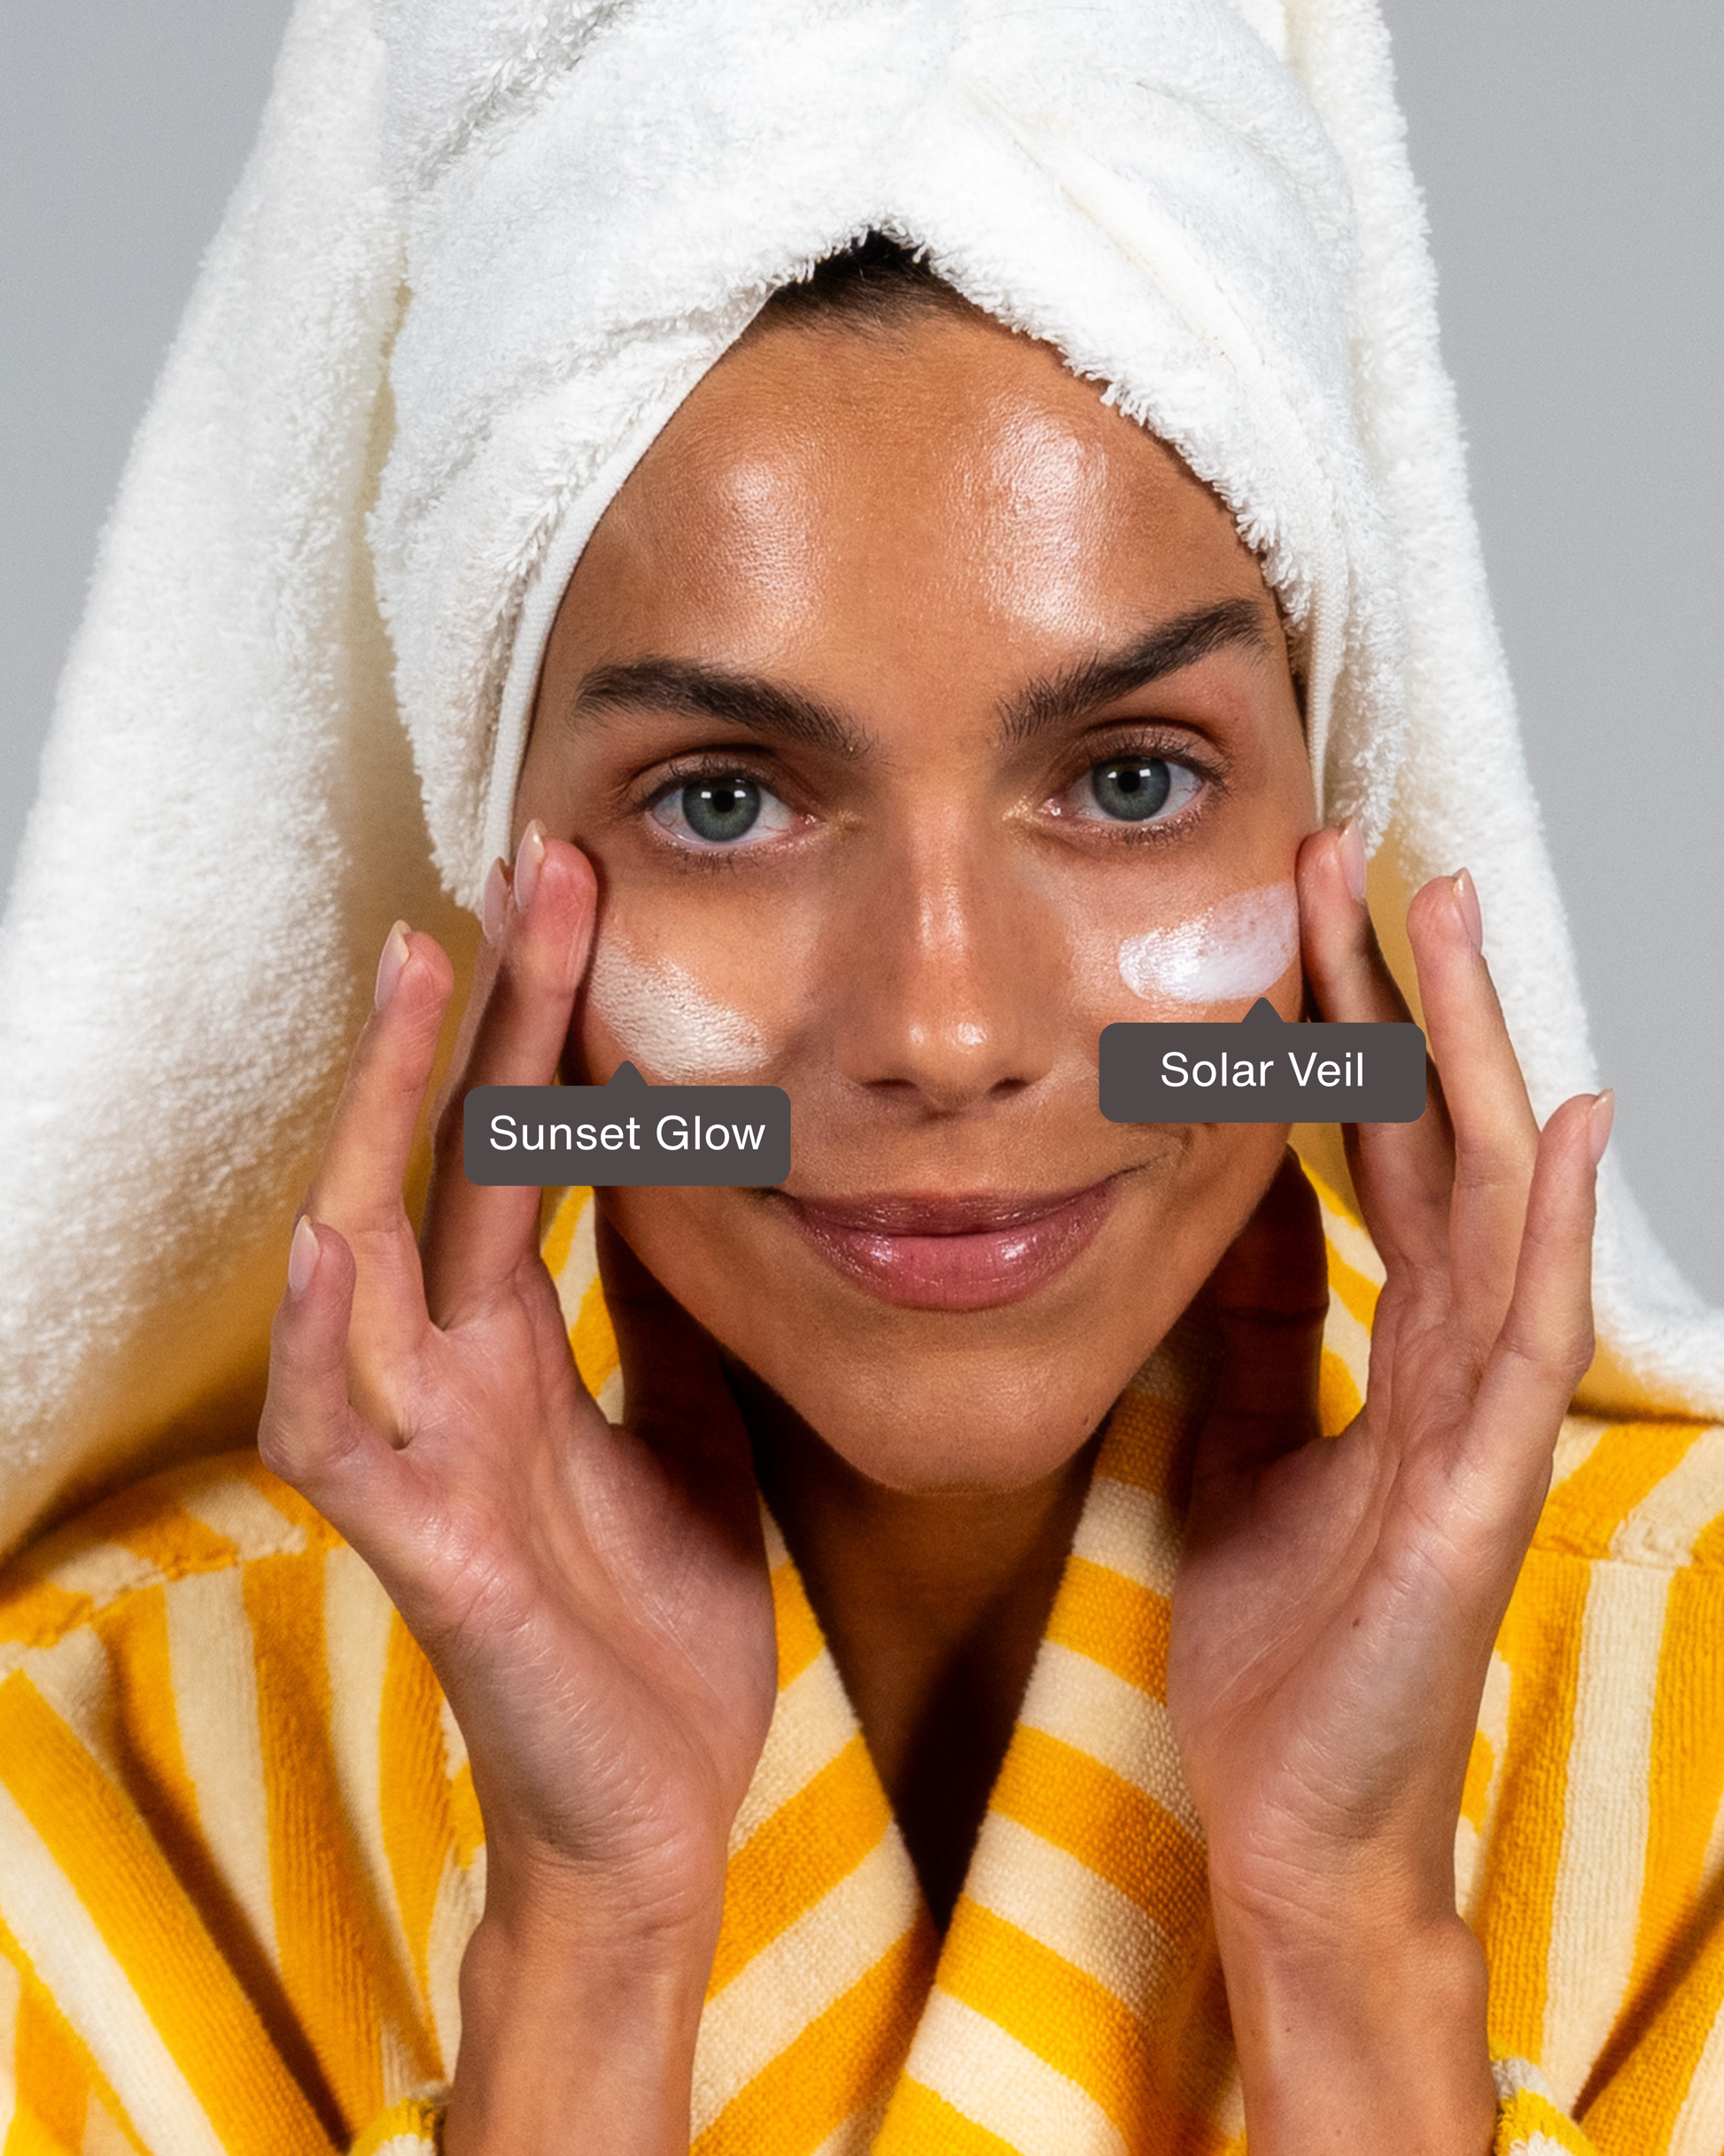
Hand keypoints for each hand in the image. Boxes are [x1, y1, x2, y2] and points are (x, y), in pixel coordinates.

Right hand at [258, 830, 776, 2152]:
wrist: (654, 1811)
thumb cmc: (657, 1623)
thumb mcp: (686, 1428)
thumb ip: (660, 1316)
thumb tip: (689, 1187)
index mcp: (518, 1347)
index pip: (520, 1150)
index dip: (541, 1025)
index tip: (581, 890)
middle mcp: (454, 1376)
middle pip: (447, 1162)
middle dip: (479, 1015)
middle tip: (527, 862)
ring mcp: (428, 1455)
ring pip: (366, 1260)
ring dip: (382, 1119)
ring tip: (414, 975)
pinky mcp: (433, 1551)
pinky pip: (349, 1430)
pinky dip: (332, 1336)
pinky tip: (335, 1241)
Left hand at [1166, 831, 1607, 2152]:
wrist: (1291, 1814)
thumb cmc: (1282, 1642)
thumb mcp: (1242, 1447)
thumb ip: (1260, 1333)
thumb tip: (1237, 1211)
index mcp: (1391, 1351)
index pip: (1375, 1156)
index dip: (1343, 1033)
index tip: (1296, 912)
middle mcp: (1450, 1360)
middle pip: (1434, 1142)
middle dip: (1399, 998)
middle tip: (1358, 858)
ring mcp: (1478, 1419)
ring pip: (1492, 1197)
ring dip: (1472, 1055)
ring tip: (1448, 921)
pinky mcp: (1477, 1490)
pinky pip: (1521, 1334)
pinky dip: (1549, 1221)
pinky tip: (1564, 1120)